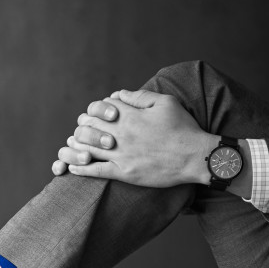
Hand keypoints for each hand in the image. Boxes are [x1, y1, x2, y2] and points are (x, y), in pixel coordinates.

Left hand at [54, 89, 216, 187]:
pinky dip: (81, 168)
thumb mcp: (165, 103)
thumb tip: (118, 94)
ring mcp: (121, 155)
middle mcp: (122, 134)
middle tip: (83, 129)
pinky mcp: (124, 173)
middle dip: (83, 126)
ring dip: (77, 145)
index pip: (99, 108)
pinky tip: (73, 166)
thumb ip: (139, 97)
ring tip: (72, 145)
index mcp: (130, 116)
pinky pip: (95, 171)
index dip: (95, 110)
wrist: (196, 156)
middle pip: (88, 126)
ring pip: (87, 148)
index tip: (96, 115)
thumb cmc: (184, 128)